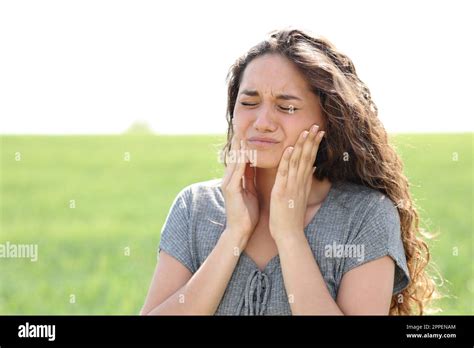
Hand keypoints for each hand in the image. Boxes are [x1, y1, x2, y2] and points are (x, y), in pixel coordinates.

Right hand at [221, 133, 258, 245]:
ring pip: (234, 160)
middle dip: (238, 140)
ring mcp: (228, 183)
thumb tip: (254, 164)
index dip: (242, 144)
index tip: (247, 130)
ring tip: (244, 132)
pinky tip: (248, 151)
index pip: (238, 157)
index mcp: (234, 179)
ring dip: (239, 146)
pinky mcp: (231, 189)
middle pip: (233, 155)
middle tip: (242, 125)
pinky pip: (237, 170)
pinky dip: (243, 160)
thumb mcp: (250, 191)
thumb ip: (250, 177)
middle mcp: (229, 178)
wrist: (240, 231)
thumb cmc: (247, 214)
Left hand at [269, 124, 324, 243]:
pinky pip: (284, 173)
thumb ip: (306, 181)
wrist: (289, 234)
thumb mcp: (300, 195)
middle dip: (312, 140)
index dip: (314, 144)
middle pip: (307, 157)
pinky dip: (287, 160)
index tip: (318, 131)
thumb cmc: (292, 216)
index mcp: (303, 182)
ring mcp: (291, 186)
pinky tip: (289, 148)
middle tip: (317, 125)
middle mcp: (299, 182)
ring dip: (302, 145)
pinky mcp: (282, 191)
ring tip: (306, 131)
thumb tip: (313, 168)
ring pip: (298, 162)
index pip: (310, 159)